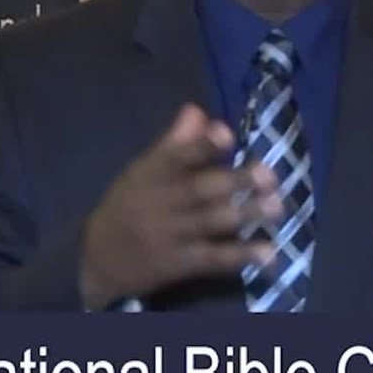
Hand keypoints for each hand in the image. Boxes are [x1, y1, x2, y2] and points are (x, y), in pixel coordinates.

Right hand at [79, 104, 281, 309]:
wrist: (96, 259)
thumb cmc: (128, 207)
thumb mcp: (142, 172)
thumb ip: (173, 143)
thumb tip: (197, 109)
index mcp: (152, 174)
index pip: (177, 156)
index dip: (202, 145)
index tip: (228, 134)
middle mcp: (162, 202)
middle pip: (201, 189)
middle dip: (237, 181)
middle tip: (270, 175)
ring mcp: (170, 235)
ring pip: (211, 222)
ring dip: (246, 214)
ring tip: (277, 207)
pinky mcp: (178, 264)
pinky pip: (212, 258)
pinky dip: (240, 256)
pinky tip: (267, 253)